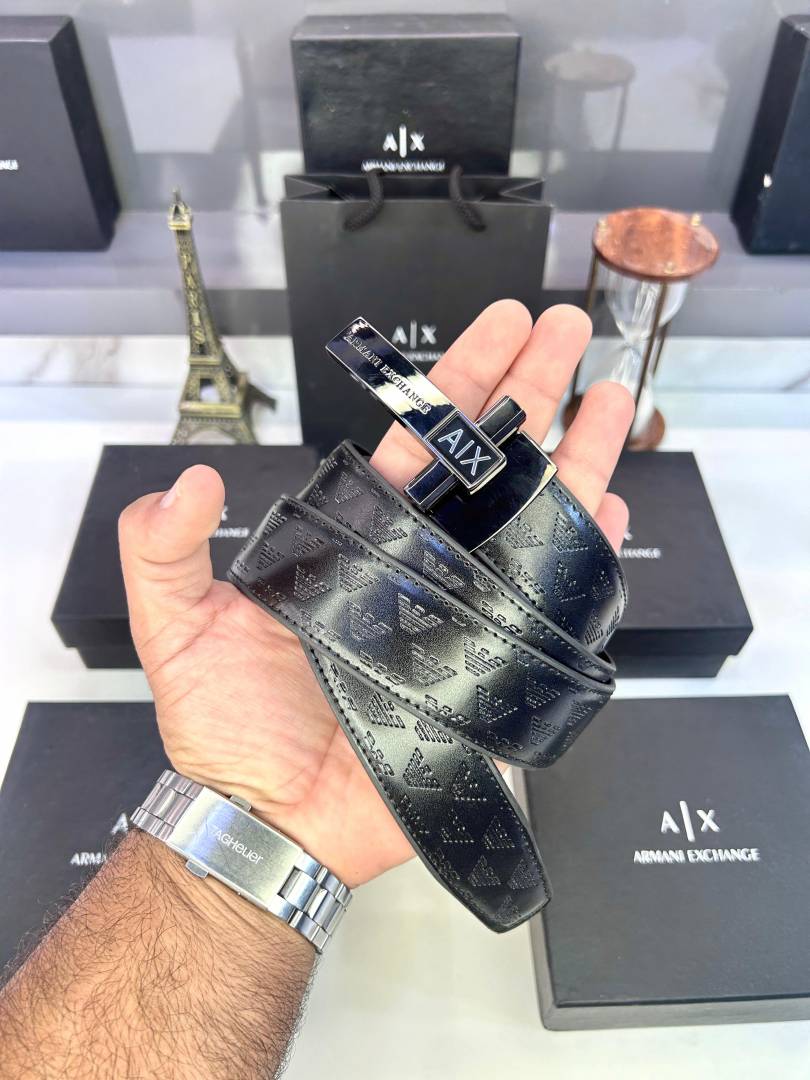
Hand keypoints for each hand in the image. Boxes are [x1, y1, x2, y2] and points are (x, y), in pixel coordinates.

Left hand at [119, 302, 632, 886]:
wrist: (267, 819)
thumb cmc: (224, 730)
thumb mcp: (174, 628)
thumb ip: (163, 550)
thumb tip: (185, 482)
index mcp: (358, 541)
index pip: (420, 445)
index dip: (459, 384)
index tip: (497, 329)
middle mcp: (418, 567)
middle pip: (487, 465)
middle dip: (530, 394)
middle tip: (567, 330)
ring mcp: (461, 615)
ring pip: (530, 521)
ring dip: (574, 460)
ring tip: (610, 400)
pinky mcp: (490, 670)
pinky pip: (549, 607)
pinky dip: (582, 560)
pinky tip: (612, 513)